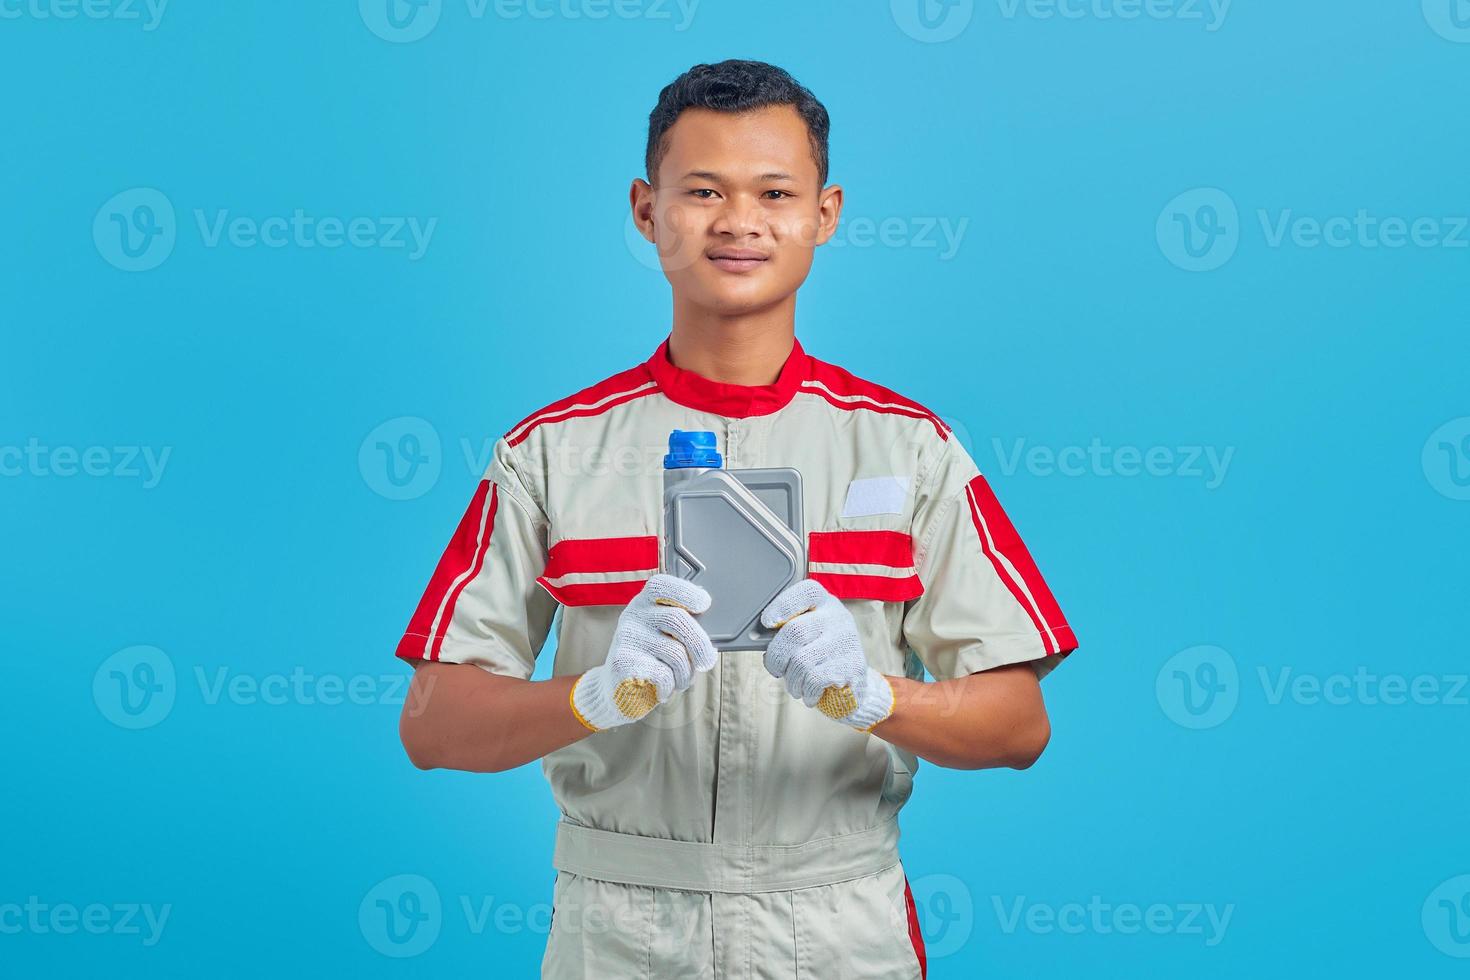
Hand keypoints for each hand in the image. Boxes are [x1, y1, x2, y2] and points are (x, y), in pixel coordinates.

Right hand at [569, 574, 717, 731]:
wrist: (618, 692)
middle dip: (699, 643)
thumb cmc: (653, 661)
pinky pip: (663, 674)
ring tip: (680, 679)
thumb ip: (684, 629)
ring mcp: (626, 637)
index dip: (686, 592)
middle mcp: (633, 615)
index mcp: (645, 603)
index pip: (663, 585)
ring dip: (685, 673)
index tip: (704, 604)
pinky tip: (662, 688)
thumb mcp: (667, 639)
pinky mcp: (622, 662)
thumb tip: (715, 630)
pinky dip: (670, 686)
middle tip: (707, 660)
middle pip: (677, 619)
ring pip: (675, 652)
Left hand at [759, 578, 894, 731]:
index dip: (783, 605)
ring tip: (795, 685)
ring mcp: (847, 641)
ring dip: (791, 679)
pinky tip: (808, 693)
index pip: (806, 592)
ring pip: (801, 661)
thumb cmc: (818, 655)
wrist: (854, 683)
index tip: (767, 622)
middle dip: (777, 656)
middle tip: (775, 668)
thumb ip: (785, 632)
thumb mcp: (805, 635)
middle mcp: (838, 618)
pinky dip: (805, 691)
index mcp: (824, 603)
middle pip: (795, 631)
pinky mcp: (852, 666)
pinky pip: (814, 680)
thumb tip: (758, 639)